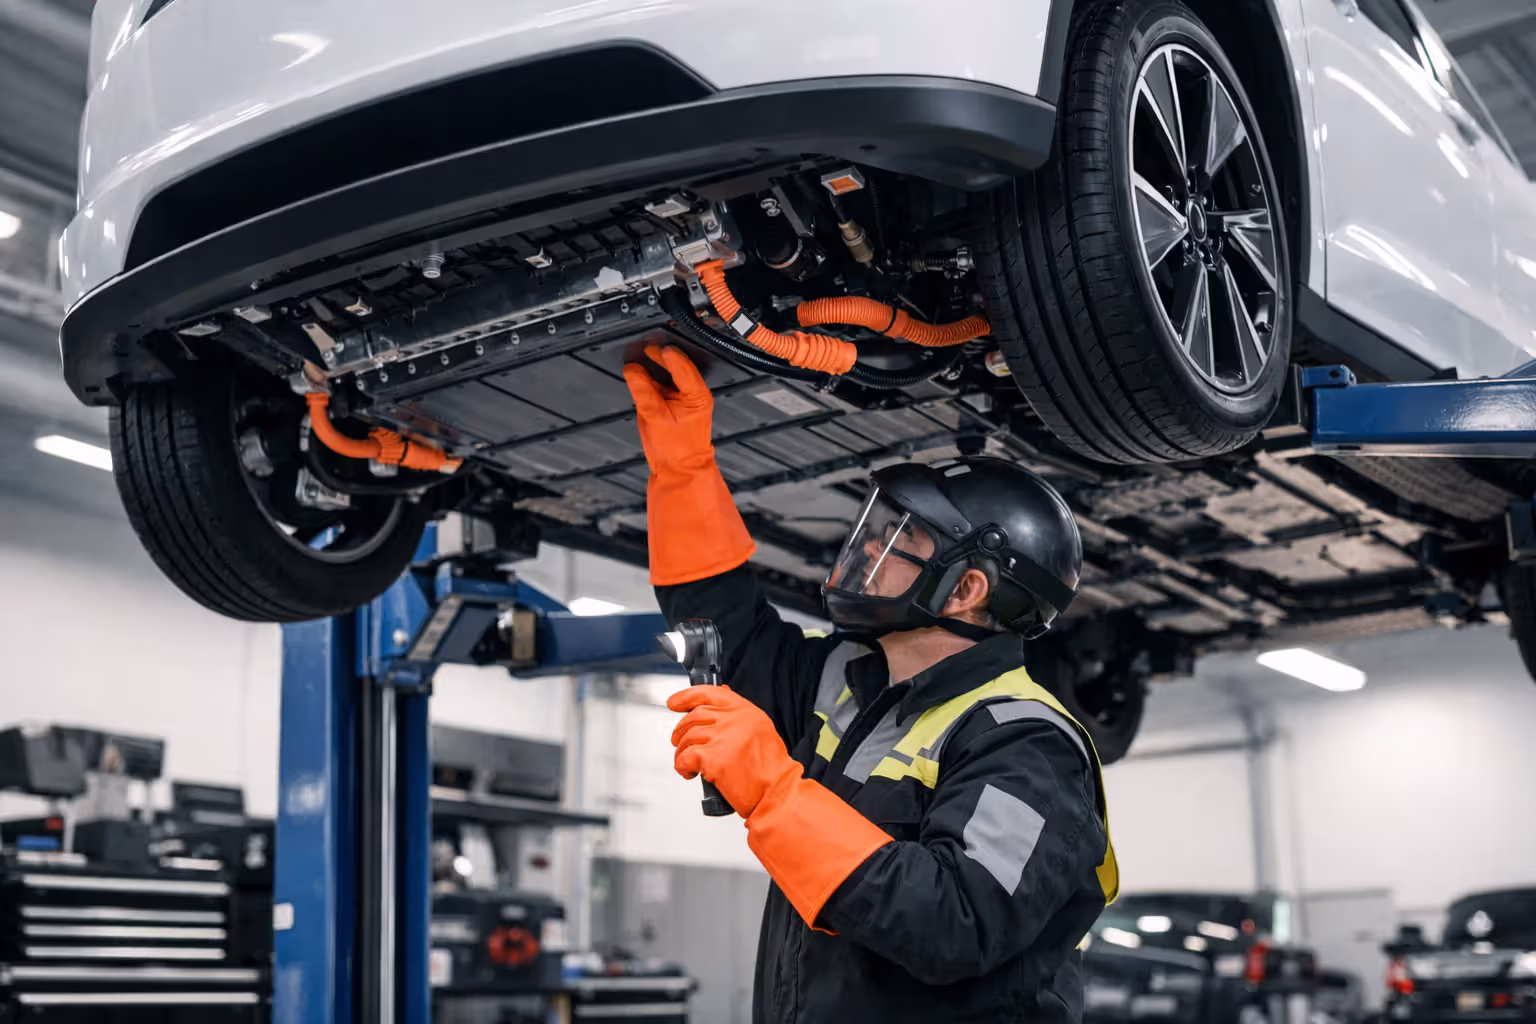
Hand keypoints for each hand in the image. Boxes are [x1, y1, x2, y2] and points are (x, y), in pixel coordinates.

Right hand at [622, 345, 713, 472]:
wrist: (681, 471)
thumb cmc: (675, 450)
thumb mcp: (654, 415)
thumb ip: (642, 389)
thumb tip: (632, 369)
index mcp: (697, 394)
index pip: (681, 364)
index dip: (664, 353)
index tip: (651, 346)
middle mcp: (696, 394)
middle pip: (678, 365)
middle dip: (660, 356)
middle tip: (643, 348)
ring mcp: (689, 400)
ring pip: (673, 374)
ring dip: (658, 366)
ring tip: (642, 358)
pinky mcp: (679, 407)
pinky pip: (668, 386)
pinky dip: (656, 379)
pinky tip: (645, 376)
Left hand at [668, 686, 801, 816]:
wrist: (777, 792)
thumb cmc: (770, 769)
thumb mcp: (760, 730)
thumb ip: (737, 716)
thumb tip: (716, 704)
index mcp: (746, 711)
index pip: (709, 693)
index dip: (687, 696)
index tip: (675, 702)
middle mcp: (734, 720)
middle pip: (694, 716)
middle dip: (681, 730)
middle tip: (679, 742)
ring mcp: (723, 738)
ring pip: (687, 737)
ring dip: (682, 752)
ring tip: (689, 764)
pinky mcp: (713, 758)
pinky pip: (685, 757)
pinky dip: (682, 766)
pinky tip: (690, 773)